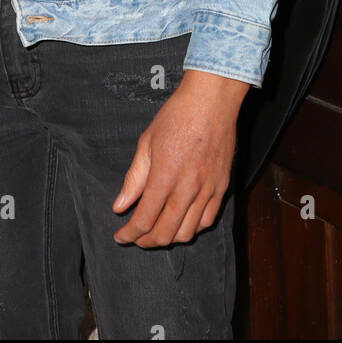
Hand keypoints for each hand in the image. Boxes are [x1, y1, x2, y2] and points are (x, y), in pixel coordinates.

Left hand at [111, 69, 247, 247]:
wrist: (211, 101)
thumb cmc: (176, 116)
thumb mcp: (146, 142)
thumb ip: (134, 178)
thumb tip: (119, 206)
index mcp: (165, 176)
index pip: (144, 220)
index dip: (129, 234)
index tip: (120, 236)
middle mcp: (188, 189)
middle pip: (165, 233)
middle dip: (146, 241)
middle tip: (135, 237)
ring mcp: (208, 190)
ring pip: (188, 232)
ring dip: (169, 238)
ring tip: (156, 231)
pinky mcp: (222, 187)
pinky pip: (208, 221)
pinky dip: (192, 229)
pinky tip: (181, 222)